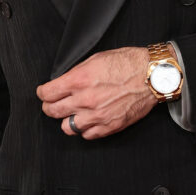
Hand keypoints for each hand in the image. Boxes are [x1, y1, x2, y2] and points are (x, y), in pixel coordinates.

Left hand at [37, 46, 154, 139]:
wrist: (152, 76)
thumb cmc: (128, 63)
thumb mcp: (96, 59)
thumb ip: (76, 73)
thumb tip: (63, 83)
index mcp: (79, 80)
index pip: (48, 93)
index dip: (43, 93)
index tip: (44, 93)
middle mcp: (85, 100)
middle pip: (53, 111)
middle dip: (50, 106)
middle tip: (52, 103)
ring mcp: (97, 116)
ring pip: (67, 127)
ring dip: (67, 119)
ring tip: (72, 113)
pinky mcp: (109, 126)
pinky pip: (87, 135)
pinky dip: (85, 129)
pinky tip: (88, 120)